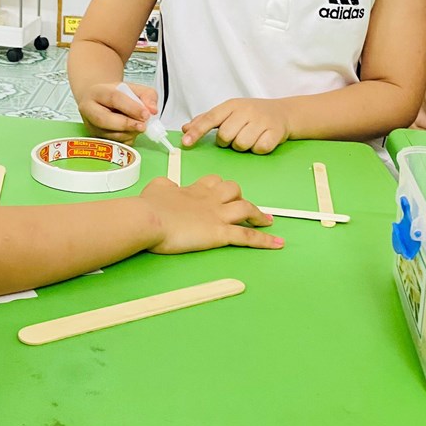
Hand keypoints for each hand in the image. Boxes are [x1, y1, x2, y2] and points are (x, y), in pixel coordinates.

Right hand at [78, 81, 158, 142]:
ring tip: (140, 126)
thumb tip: (153, 110)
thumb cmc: (116, 94)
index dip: (131, 107)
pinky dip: (127, 139)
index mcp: (97, 92)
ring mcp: (91, 126)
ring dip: (129, 133)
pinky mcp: (96, 138)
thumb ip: (147, 95)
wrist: (100, 102)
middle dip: (127, 124)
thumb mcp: (133, 88)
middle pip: (104, 119)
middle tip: (143, 126)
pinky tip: (132, 131)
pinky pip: (115, 144)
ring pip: (110, 135)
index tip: (146, 114)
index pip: (114, 99)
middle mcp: (89, 109)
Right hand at [141, 174, 281, 254]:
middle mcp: (210, 199)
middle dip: (240, 197)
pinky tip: (277, 244)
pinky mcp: (220, 233)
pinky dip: (265, 240)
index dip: (220, 186)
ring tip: (267, 221)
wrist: (149, 218)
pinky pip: (247, 236)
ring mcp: (217, 215)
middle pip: (233, 190)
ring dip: (258, 215)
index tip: (223, 192)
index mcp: (194, 190)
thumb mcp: (156, 188)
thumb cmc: (149, 206)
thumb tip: (168, 186)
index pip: (214, 182)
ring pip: (246, 208)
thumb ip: (165, 186)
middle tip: (244, 208)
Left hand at [182, 98, 289, 153]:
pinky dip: (258, 148)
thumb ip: (206, 120)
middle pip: (225, 136)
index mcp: (232, 105)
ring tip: (249, 138)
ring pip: (241, 144)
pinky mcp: (275, 132)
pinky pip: (259, 148)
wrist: (283, 112)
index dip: (197, 131)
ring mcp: (261, 120)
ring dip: (242, 146)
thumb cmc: (251, 114)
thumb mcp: (229, 112)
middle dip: (226, 141)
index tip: (185, 142)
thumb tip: (185, 129)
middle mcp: (246, 110)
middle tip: (235, 135)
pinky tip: (261, 140)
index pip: (210, 118)